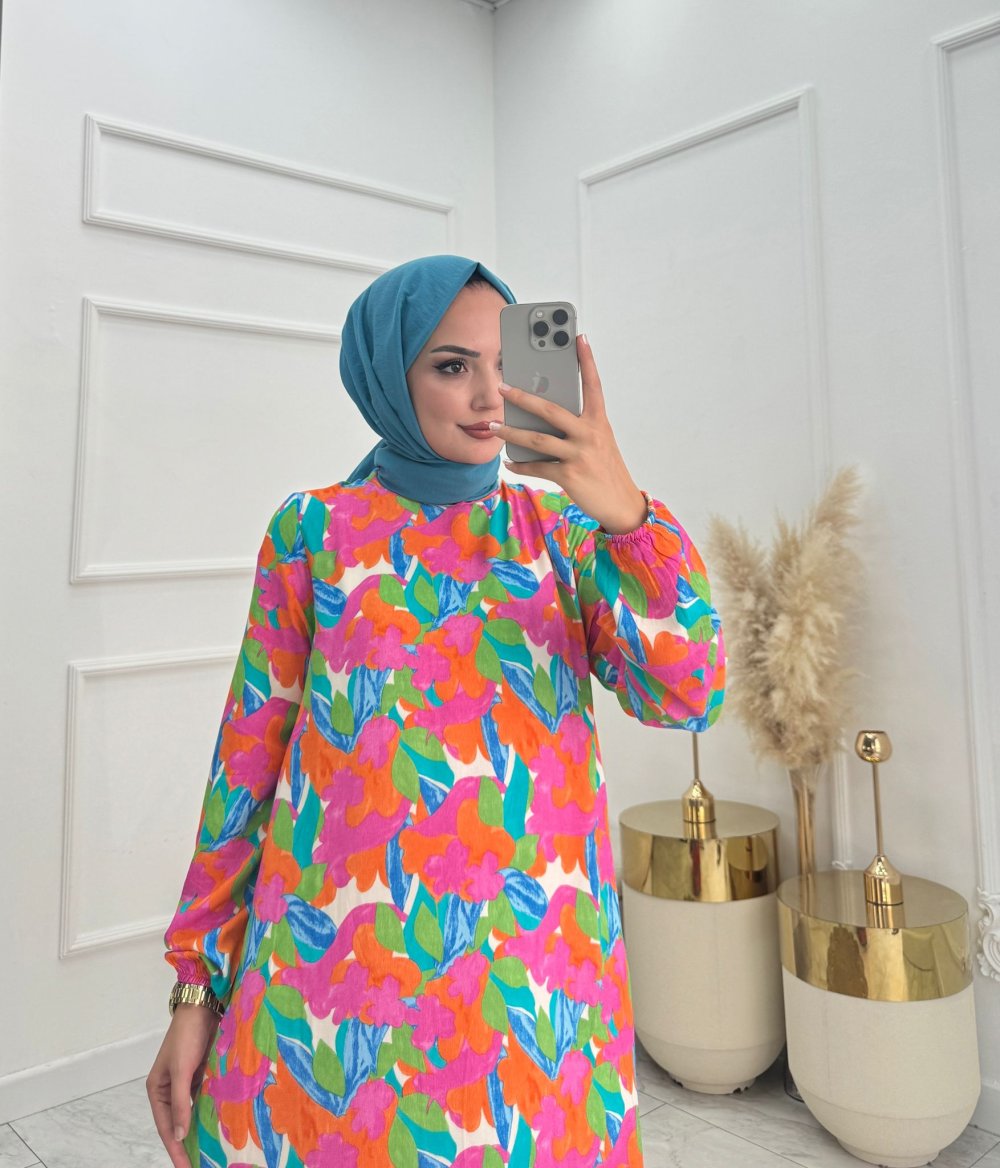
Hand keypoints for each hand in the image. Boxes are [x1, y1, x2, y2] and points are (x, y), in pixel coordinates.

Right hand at [147, 1006, 220, 1166]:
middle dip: (187, 1144)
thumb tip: (179, 1136)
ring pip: (193, 1112)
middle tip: (200, 1164)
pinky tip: (220, 1124)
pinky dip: (211, 1111)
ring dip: (200, 1129)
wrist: (203, 1007)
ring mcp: (187, 1082)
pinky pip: (205, 1099)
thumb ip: (180, 1103)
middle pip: (178, 1123)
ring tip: (211, 1150)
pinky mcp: (203, 1074)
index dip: (175, 1150)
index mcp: (157, 1090)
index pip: (166, 1128)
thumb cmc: (187, 1036)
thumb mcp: (181, 1070)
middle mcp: (171, 1089)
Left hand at [493, 335, 646, 533]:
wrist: (621, 503)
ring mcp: (579, 454)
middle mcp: (590, 434)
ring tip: (492, 426)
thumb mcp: (598, 442)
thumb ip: (577, 426)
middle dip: (523, 397)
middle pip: (551, 409)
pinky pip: (537, 467)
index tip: (578, 336)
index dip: (586, 360)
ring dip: (510, 432)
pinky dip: (520, 464)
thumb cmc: (605, 469)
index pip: (593, 384)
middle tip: (502, 388)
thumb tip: (541, 418)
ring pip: (537, 439)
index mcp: (599, 421)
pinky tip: (509, 461)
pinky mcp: (569, 476)